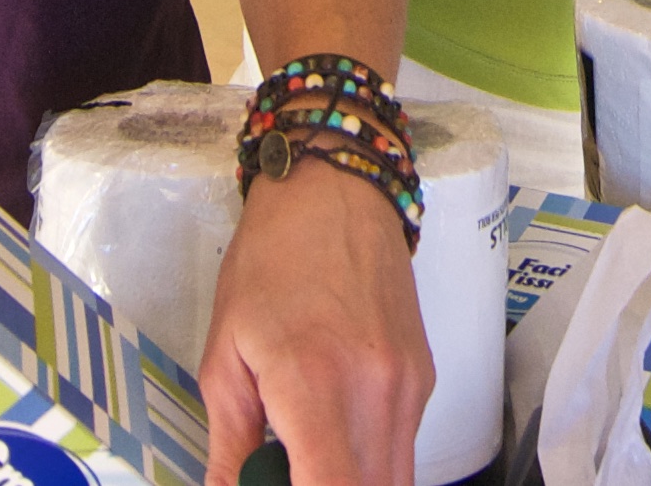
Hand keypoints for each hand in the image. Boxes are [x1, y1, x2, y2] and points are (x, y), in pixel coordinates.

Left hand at [201, 158, 434, 485]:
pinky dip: (369, 460)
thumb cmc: (271, 262)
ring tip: (306, 455)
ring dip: (352, 480)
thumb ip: (229, 444)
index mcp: (317, 386)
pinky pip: (402, 448)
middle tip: (288, 470)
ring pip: (393, 480)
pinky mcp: (425, 380)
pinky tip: (332, 432)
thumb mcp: (225, 355)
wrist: (336, 192)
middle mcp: (378, 393)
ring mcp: (411, 388)